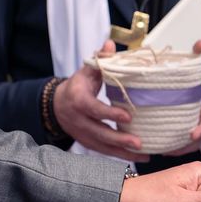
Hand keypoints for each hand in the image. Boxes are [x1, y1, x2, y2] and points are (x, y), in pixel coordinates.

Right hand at [54, 40, 148, 161]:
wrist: (56, 104)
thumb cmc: (78, 86)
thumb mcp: (87, 70)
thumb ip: (100, 59)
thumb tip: (110, 43)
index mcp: (78, 99)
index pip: (93, 109)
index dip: (110, 114)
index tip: (128, 117)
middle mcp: (78, 120)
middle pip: (99, 133)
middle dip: (119, 140)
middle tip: (139, 142)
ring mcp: (81, 134)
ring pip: (102, 147)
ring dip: (123, 153)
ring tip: (144, 154)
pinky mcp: (86, 143)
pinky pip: (103, 152)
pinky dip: (120, 156)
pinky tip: (137, 158)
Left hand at [164, 40, 200, 155]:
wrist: (191, 87)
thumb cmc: (195, 80)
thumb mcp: (199, 66)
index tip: (192, 134)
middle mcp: (197, 123)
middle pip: (193, 141)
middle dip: (182, 147)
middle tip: (168, 150)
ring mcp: (186, 129)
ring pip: (181, 145)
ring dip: (170, 149)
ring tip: (155, 149)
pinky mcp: (175, 132)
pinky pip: (171, 144)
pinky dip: (162, 147)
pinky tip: (149, 147)